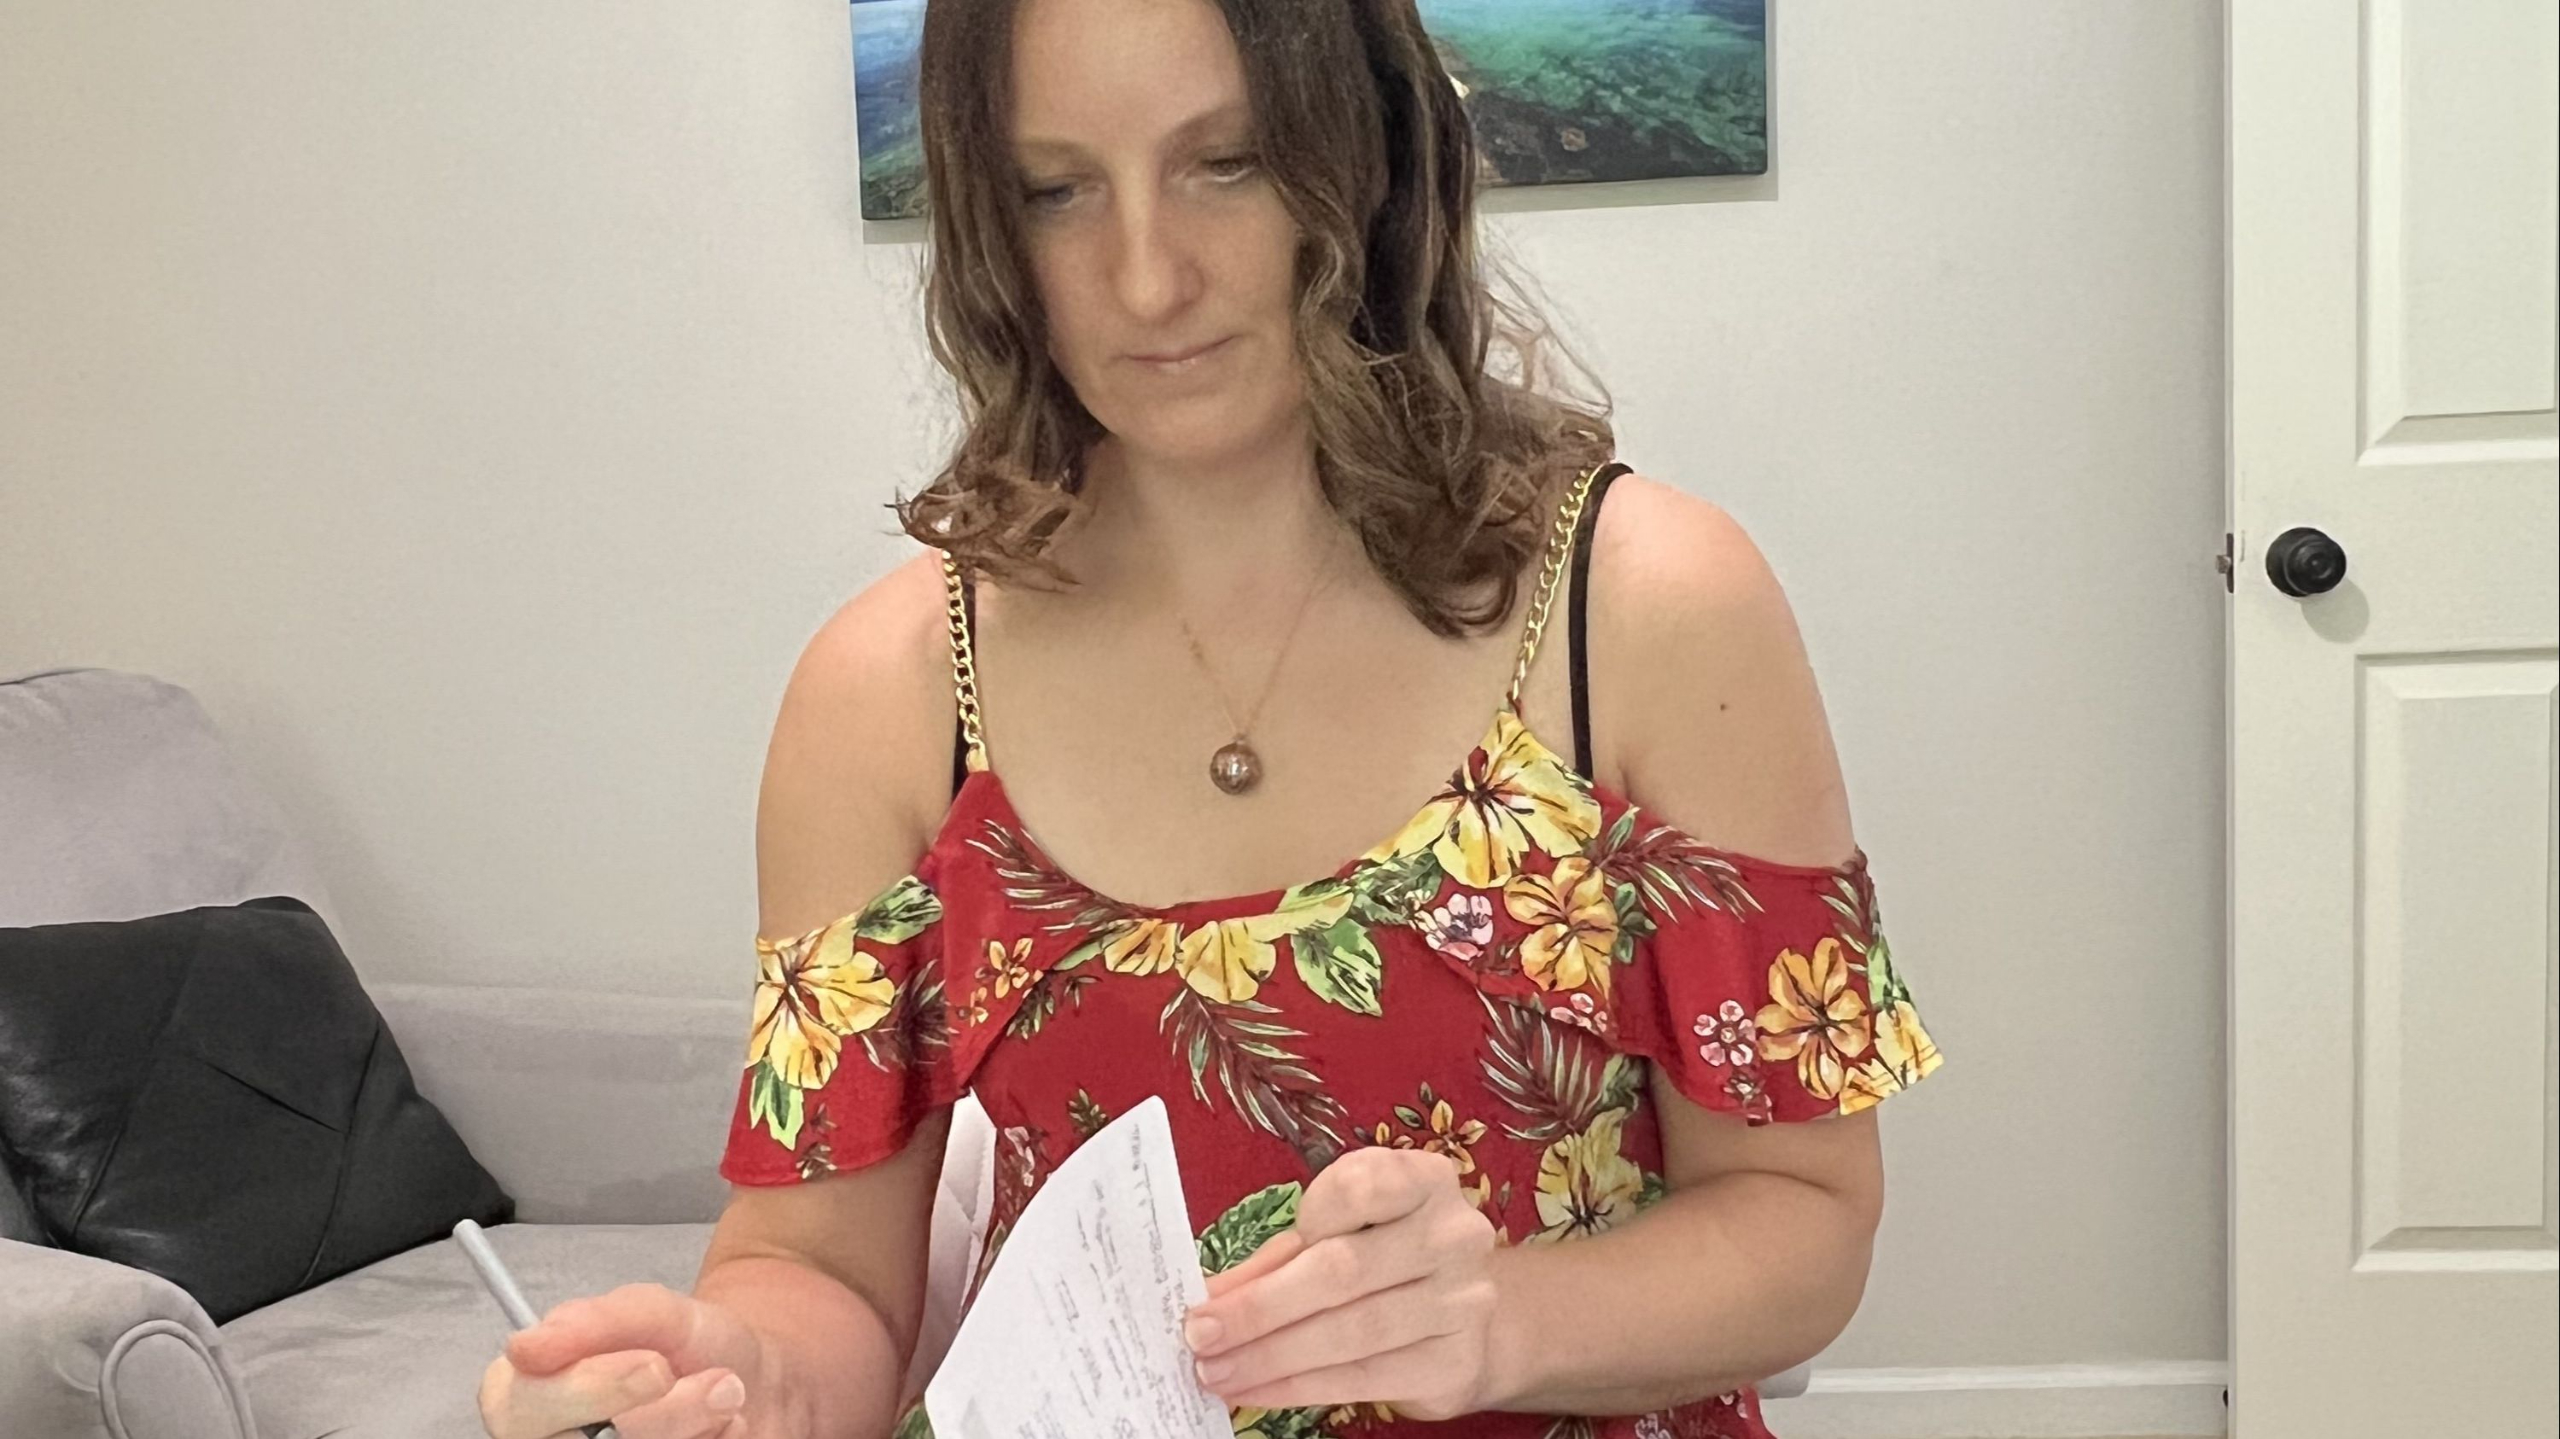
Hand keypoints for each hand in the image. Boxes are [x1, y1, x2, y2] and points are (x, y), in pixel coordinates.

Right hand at [478, 1283, 777, 1438]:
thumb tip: (523, 1349)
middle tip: (716, 1381)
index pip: (523, 1409)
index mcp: (526, 1396)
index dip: (595, 1389)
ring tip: (720, 1392)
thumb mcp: (649, 1310)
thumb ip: (591, 1323)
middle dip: (666, 1413)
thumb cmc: (684, 1346)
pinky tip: (721, 1429)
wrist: (751, 1377)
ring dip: (697, 1424)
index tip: (656, 1365)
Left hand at [1182, 1147, 1500, 1420]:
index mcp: (1425, 1181)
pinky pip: (1364, 1378)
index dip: (1303, 1219)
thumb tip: (1211, 1296)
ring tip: (1217, 1372)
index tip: (1254, 1252)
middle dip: (1259, 1308)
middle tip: (1200, 1334)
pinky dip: (1298, 1387)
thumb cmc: (1386, 1262)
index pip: (1360, 1187)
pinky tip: (1257, 1391)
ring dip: (1271, 1357)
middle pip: (1344, 1270)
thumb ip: (1283, 1257)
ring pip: (1350, 1331)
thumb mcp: (1340, 1236)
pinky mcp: (1454, 1362)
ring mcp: (1463, 1302)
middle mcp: (1455, 1235)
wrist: (1466, 1324)